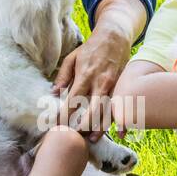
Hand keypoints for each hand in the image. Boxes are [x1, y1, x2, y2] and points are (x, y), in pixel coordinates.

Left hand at [52, 23, 131, 140]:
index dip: (65, 114)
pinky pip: (121, 106)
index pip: (73, 100)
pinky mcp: (123, 86)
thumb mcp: (72, 57)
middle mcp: (100, 82)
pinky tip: (120, 132)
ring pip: (108, 111)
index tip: (58, 125)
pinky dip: (121, 120)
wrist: (115, 36)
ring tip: (92, 139)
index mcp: (85, 75)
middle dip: (84, 126)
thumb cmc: (92, 47)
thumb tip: (54, 93)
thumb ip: (63, 76)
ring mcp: (114, 85)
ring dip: (101, 127)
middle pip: (93, 110)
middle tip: (76, 137)